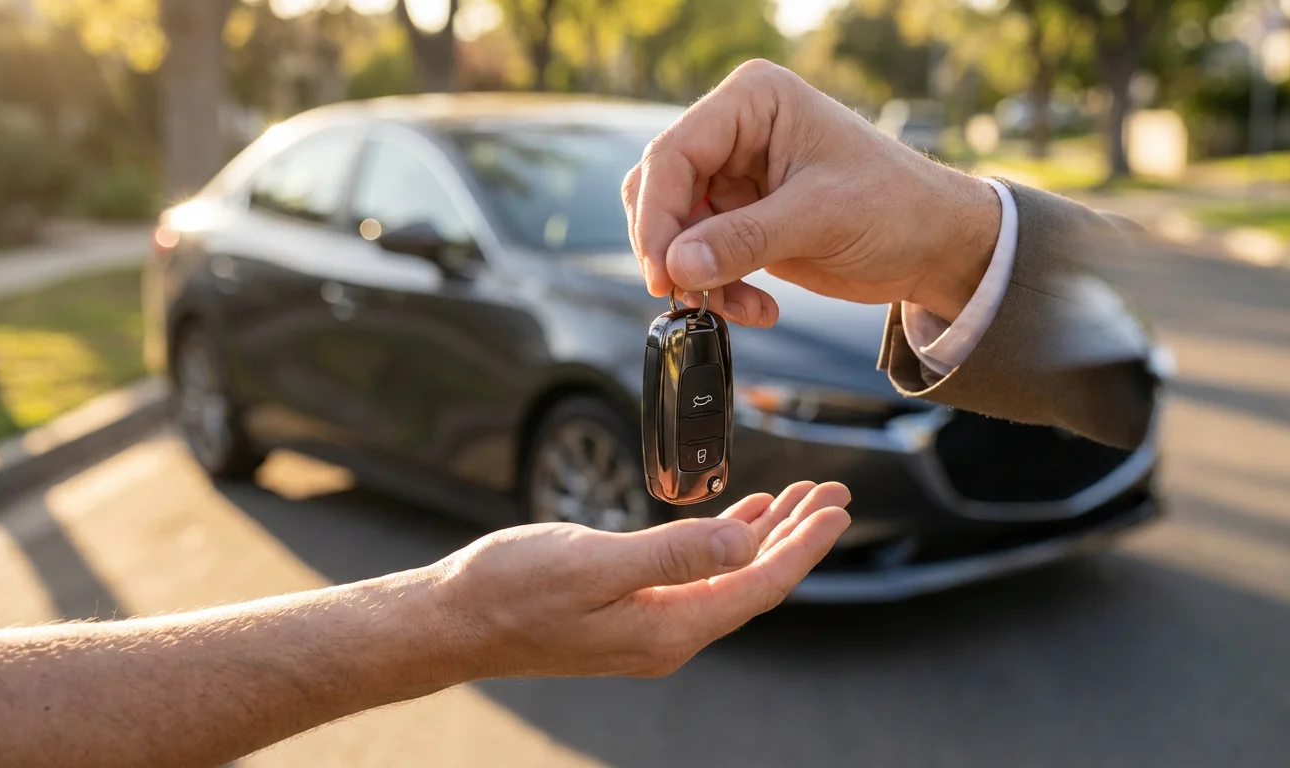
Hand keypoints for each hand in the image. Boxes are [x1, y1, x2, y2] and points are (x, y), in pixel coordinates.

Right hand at [433, 481, 850, 679]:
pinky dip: (722, 540)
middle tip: (833, 493)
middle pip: (753, 581)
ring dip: (765, 535)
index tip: (837, 508)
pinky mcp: (629, 609)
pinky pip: (695, 574)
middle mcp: (668, 633)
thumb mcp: (593, 565)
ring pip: (727, 575)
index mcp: (668, 627)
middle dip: (796, 536)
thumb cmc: (510, 590)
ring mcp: (649, 623)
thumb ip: (672, 554)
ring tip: (801, 498)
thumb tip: (746, 545)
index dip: (803, 546)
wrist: (451, 621)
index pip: (758, 585)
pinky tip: (738, 518)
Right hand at [621, 60, 1001, 326]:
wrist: (936, 245)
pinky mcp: (742, 220)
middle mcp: (737, 133)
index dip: (658, 215)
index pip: (675, 153)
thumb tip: (679, 265)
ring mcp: (736, 178)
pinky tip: (758, 307)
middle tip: (684, 294)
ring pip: (676, 230)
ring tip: (733, 305)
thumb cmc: (899, 205)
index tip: (663, 270)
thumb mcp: (821, 218)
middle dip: (671, 248)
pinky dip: (719, 289)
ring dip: (697, 277)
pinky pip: (701, 258)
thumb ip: (744, 239)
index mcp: (753, 102)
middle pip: (662, 190)